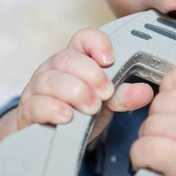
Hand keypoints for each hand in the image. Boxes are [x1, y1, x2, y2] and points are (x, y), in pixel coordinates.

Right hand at [16, 28, 153, 141]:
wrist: (54, 138)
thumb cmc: (82, 111)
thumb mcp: (108, 103)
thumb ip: (125, 95)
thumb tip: (146, 92)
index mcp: (77, 59)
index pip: (84, 37)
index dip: (97, 44)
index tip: (110, 61)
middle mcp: (56, 67)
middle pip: (67, 58)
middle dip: (90, 75)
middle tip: (106, 94)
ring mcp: (39, 86)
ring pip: (51, 80)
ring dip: (75, 92)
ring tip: (92, 108)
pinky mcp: (29, 109)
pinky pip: (36, 103)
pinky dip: (53, 109)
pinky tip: (67, 117)